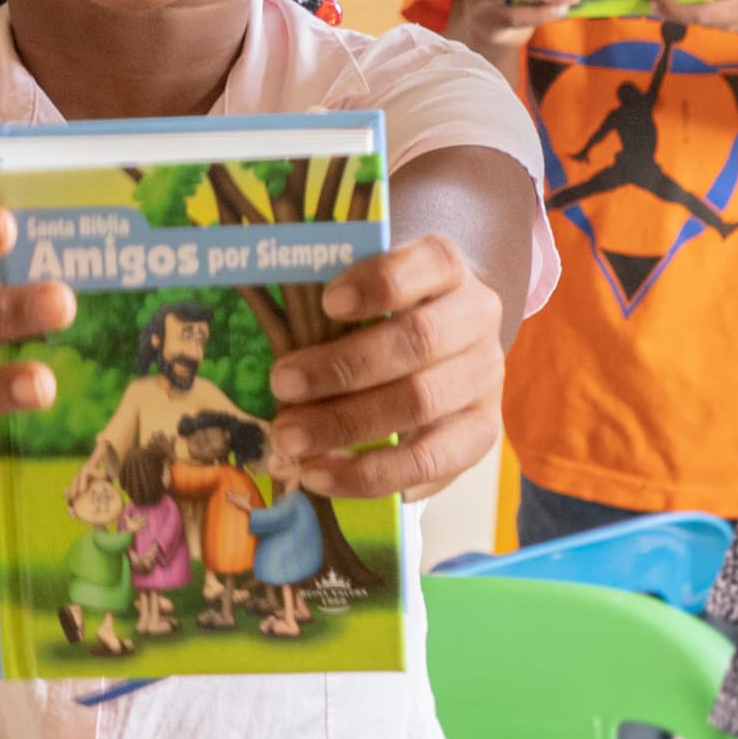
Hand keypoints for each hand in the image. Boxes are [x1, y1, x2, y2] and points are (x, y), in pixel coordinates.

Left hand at [266, 234, 503, 498]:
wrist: (446, 347)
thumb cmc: (385, 312)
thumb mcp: (365, 287)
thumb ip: (331, 294)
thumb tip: (253, 297)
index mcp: (449, 268)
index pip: (431, 263)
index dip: (381, 283)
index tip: (327, 301)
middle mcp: (476, 320)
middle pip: (418, 341)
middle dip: (343, 367)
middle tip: (282, 384)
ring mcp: (484, 379)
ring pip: (420, 405)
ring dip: (346, 426)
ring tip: (290, 440)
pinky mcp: (481, 433)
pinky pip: (429, 463)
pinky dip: (372, 474)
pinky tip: (323, 475)